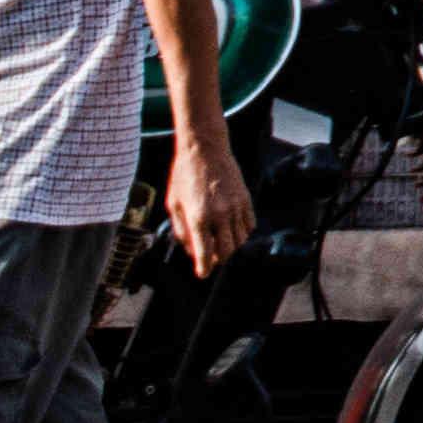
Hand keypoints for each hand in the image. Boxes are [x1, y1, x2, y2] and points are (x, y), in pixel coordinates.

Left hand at [164, 129, 258, 275]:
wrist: (204, 149)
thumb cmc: (184, 175)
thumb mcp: (173, 205)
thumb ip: (181, 230)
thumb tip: (191, 249)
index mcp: (198, 217)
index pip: (205, 254)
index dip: (204, 269)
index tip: (202, 273)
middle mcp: (220, 214)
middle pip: (226, 251)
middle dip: (218, 258)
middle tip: (210, 256)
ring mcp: (235, 206)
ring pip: (240, 240)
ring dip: (230, 245)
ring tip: (220, 240)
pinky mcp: (245, 198)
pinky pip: (249, 225)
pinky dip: (241, 231)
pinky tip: (231, 227)